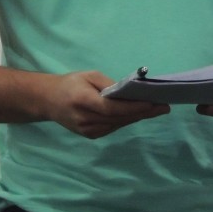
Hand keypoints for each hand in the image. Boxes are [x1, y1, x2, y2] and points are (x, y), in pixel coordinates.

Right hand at [46, 71, 170, 138]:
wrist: (49, 101)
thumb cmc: (70, 83)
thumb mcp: (88, 75)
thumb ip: (109, 84)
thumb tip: (130, 92)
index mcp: (83, 101)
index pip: (113, 108)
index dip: (134, 107)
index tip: (153, 103)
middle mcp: (86, 119)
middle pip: (119, 118)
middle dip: (143, 112)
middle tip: (163, 106)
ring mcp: (88, 131)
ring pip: (119, 124)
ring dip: (138, 117)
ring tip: (156, 109)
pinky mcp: (91, 136)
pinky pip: (113, 127)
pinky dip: (126, 120)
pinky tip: (139, 113)